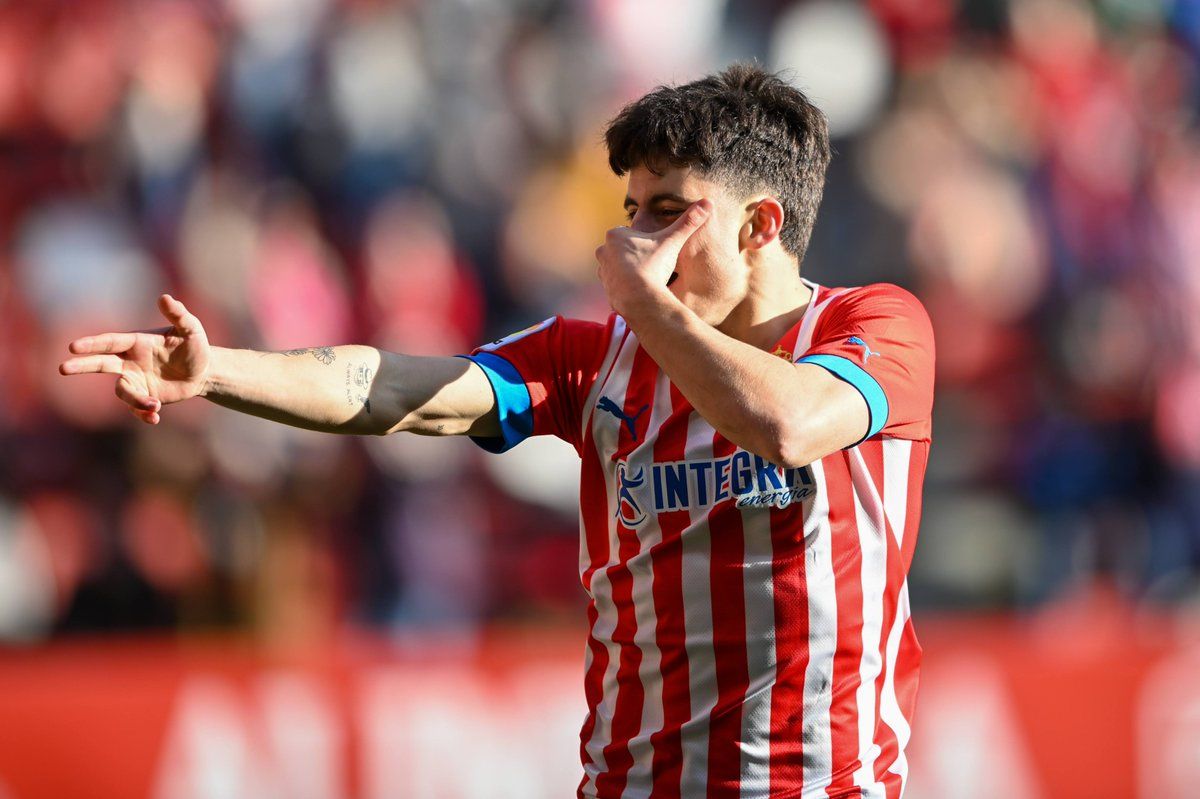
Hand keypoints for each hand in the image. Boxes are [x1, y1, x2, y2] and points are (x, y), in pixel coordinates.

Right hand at [59, 294, 210, 424]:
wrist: (204, 371)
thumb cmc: (195, 346)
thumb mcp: (191, 329)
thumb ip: (178, 314)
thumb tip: (164, 298)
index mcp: (137, 342)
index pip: (110, 342)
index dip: (93, 344)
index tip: (73, 346)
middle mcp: (131, 362)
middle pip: (101, 364)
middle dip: (82, 365)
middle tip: (63, 367)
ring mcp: (136, 381)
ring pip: (122, 391)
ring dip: (134, 400)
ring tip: (154, 405)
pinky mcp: (145, 397)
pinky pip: (136, 408)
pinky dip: (143, 414)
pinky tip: (155, 418)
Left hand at [594, 199, 711, 317]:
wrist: (640, 300)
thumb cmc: (653, 267)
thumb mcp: (672, 241)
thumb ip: (687, 222)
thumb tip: (708, 202)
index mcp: (615, 235)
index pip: (632, 233)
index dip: (646, 241)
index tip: (655, 250)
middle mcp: (603, 251)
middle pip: (625, 250)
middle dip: (637, 255)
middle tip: (653, 264)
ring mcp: (602, 272)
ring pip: (620, 267)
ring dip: (631, 271)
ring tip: (648, 278)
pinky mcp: (606, 289)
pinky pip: (619, 284)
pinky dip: (628, 287)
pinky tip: (641, 290)